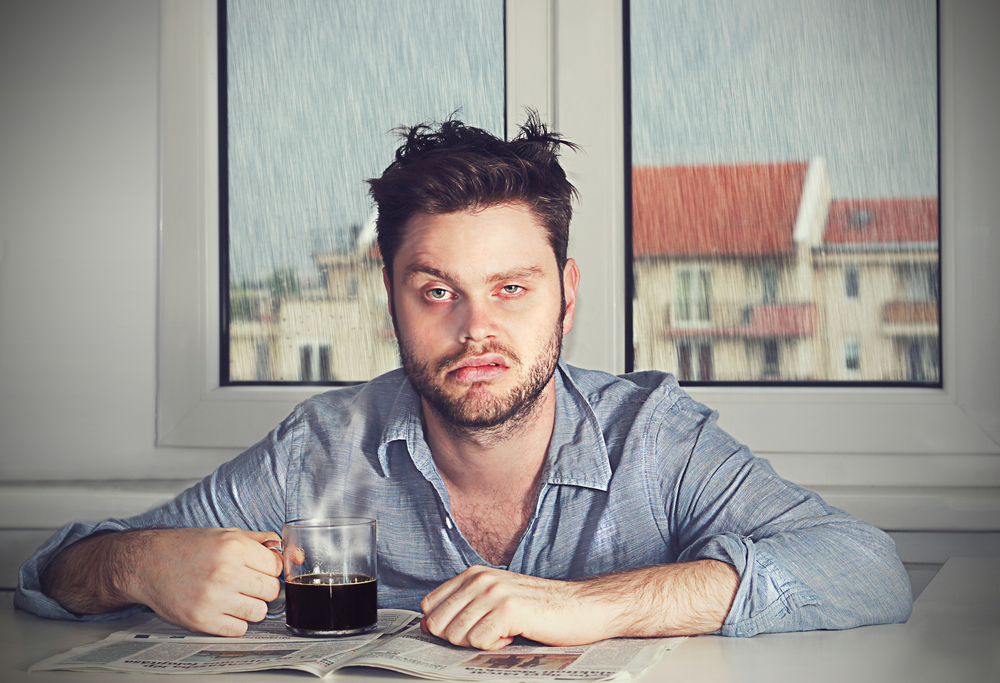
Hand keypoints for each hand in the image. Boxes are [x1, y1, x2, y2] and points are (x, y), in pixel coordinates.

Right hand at [128, 527, 283, 635]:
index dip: (270, 569)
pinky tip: (224, 609)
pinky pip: (238, 630)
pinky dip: (235, 623)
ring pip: (259, 612)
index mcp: (234, 547)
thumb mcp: (225, 533)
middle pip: (272, 591)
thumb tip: (285, 548)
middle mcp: (225, 572)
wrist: (147, 563)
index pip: (276, 566)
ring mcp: (213, 598)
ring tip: (236, 597)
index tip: (261, 570)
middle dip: (263, 588)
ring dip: (251, 607)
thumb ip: (258, 540)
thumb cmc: (186, 547)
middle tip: (248, 584)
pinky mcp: (201, 620)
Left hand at [419, 560, 739, 650]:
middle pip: (439, 624)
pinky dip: (494, 647)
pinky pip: (479, 641)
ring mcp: (494, 592)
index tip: (468, 634)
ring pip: (457, 635)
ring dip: (479, 644)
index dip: (443, 628)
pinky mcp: (509, 609)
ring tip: (505, 634)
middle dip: (459, 640)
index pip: (431, 607)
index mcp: (474, 575)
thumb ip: (467, 608)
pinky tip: (514, 636)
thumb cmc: (543, 610)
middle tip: (490, 636)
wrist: (585, 607)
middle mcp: (480, 579)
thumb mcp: (498, 601)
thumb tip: (431, 626)